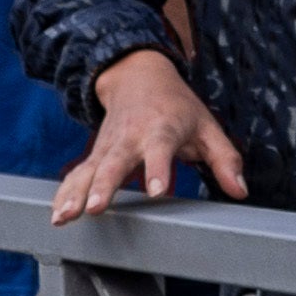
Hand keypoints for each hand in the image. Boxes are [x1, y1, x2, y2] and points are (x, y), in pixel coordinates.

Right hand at [47, 49, 244, 221]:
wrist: (139, 77)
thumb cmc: (178, 108)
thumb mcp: (208, 127)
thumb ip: (225, 159)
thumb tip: (239, 191)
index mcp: (162, 130)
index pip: (161, 151)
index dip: (160, 170)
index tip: (158, 191)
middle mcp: (131, 138)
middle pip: (115, 163)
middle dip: (104, 186)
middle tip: (96, 208)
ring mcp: (108, 147)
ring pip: (89, 171)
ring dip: (76, 194)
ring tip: (64, 217)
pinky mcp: (94, 155)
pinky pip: (76, 175)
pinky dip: (64, 193)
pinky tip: (55, 214)